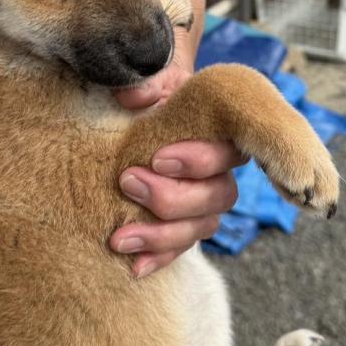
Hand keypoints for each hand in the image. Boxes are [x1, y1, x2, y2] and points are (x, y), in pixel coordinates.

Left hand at [112, 26, 245, 276]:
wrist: (142, 112)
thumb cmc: (152, 91)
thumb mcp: (150, 78)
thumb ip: (147, 81)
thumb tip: (134, 96)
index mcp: (220, 132)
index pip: (227, 152)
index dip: (199, 161)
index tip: (158, 158)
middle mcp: (220, 171)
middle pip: (217, 196)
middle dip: (171, 197)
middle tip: (127, 182)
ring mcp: (204, 201)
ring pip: (201, 227)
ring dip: (161, 236)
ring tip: (119, 238)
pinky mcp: (183, 224)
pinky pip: (181, 248)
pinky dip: (159, 258)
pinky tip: (135, 268)